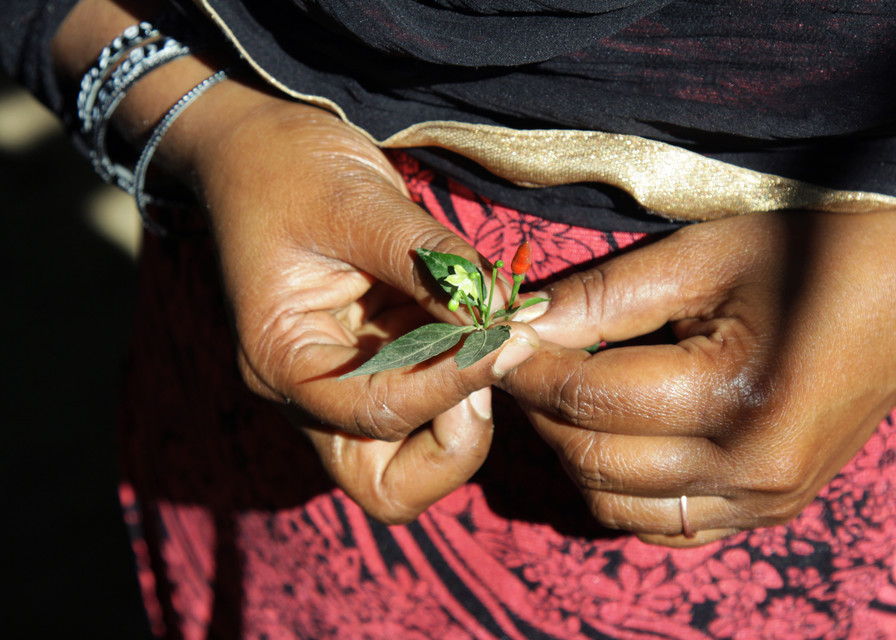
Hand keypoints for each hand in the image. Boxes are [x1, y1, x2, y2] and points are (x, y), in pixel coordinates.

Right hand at [178, 83, 537, 522]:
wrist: (256, 145)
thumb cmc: (287, 166)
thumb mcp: (356, 201)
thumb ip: (431, 263)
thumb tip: (501, 317)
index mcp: (284, 361)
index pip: (376, 415)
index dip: (452, 385)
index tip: (505, 337)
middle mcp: (311, 390)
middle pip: (386, 483)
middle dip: (454, 441)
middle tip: (490, 363)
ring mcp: (345, 379)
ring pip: (413, 454)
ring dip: (466, 407)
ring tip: (493, 334)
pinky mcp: (376, 357)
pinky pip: (430, 395)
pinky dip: (467, 368)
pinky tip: (486, 317)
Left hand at [500, 197, 895, 545]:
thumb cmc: (820, 254)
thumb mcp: (707, 255)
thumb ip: (607, 294)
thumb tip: (523, 322)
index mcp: (737, 397)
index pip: (588, 400)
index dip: (526, 368)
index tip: (494, 338)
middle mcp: (750, 470)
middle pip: (594, 462)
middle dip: (540, 412)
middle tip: (523, 361)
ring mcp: (762, 502)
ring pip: (617, 508)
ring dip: (573, 454)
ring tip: (567, 395)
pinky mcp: (767, 511)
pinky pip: (662, 526)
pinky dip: (621, 489)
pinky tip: (619, 436)